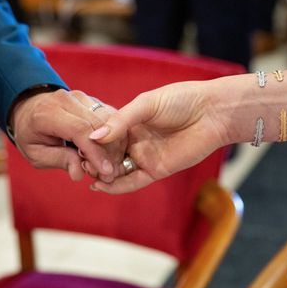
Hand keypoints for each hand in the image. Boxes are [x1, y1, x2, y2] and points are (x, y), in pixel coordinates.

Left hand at [10, 89, 127, 181]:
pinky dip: (113, 134)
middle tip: (109, 172)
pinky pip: (108, 116)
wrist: (29, 110)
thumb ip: (59, 160)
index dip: (94, 151)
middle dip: (107, 150)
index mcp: (47, 113)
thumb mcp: (36, 154)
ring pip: (107, 119)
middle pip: (97, 124)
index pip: (79, 130)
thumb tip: (79, 173)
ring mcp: (79, 97)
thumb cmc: (31, 135)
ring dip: (113, 143)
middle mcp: (65, 100)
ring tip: (108, 163)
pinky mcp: (90, 99)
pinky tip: (109, 151)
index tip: (105, 170)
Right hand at [88, 81, 226, 193]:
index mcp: (129, 122)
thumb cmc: (181, 100)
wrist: (212, 112)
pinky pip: (132, 181)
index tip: (75, 146)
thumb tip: (92, 136)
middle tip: (79, 164)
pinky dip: (117, 187)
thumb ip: (119, 121)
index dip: (89, 143)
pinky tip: (101, 187)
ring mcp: (144, 156)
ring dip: (102, 176)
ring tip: (88, 176)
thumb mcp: (146, 105)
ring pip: (117, 171)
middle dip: (93, 161)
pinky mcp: (156, 170)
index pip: (103, 136)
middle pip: (107, 155)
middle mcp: (134, 141)